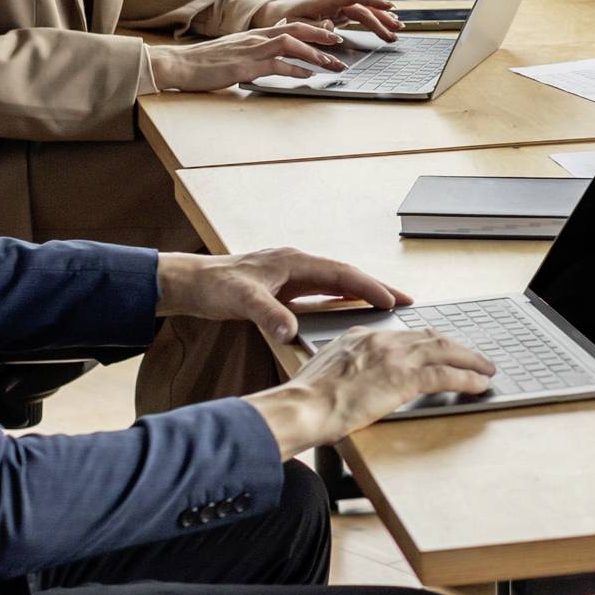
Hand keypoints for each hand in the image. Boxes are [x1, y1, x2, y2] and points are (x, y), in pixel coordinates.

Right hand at [147, 22, 353, 91]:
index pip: (292, 25)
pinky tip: (307, 77)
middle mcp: (256, 38)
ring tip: (333, 63)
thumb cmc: (205, 61)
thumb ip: (256, 50)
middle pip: (298, 28)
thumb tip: (275, 56)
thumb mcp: (236, 51)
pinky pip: (276, 65)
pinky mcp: (245, 67)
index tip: (333, 35)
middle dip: (323, 35)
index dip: (315, 28)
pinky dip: (295, 70)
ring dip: (315, 54)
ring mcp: (251, 51)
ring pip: (291, 44)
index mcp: (256, 34)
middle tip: (342, 42)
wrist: (178, 64)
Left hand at [156, 246, 408, 339]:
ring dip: (361, 295)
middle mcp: (297, 265)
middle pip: (346, 277)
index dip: (369, 287)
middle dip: (376, 288)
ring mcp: (291, 275)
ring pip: (336, 285)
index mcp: (294, 262)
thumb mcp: (241, 301)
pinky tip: (350, 312)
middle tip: (407, 302)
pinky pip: (321, 293)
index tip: (392, 301)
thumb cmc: (212, 286)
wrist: (187, 283)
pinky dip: (340, 301)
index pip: (341, 274)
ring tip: (388, 307)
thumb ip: (268, 315)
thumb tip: (290, 332)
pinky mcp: (283, 287)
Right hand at [248, 326, 497, 455]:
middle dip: (455, 347)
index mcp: (360, 336)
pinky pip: (446, 376)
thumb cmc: (304, 401)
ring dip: (470, 360)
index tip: (439, 347)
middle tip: (473, 356)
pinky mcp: (404, 378)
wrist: (300, 407)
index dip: (426, 342)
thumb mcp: (324, 373)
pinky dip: (467, 379)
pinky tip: (478, 385)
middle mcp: (381, 340)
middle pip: (430, 337)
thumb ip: (344, 369)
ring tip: (486, 369)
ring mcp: (395, 357)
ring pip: (445, 351)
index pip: (403, 335)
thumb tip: (351, 381)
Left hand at [263, 0, 400, 40]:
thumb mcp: (296, 26)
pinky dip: (373, 22)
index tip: (390, 6)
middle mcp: (335, 1)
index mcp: (326, 0)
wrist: (277, 14)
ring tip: (397, 30)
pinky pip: (360, 17)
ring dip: (381, 20)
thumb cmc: (285, 18)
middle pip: (364, 7)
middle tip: (397, 29)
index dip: (373, 0)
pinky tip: (384, 26)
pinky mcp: (339, 14)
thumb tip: (333, 29)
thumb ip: (314, 27)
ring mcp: (338, 7)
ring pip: (364, 12)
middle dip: (382, 18)